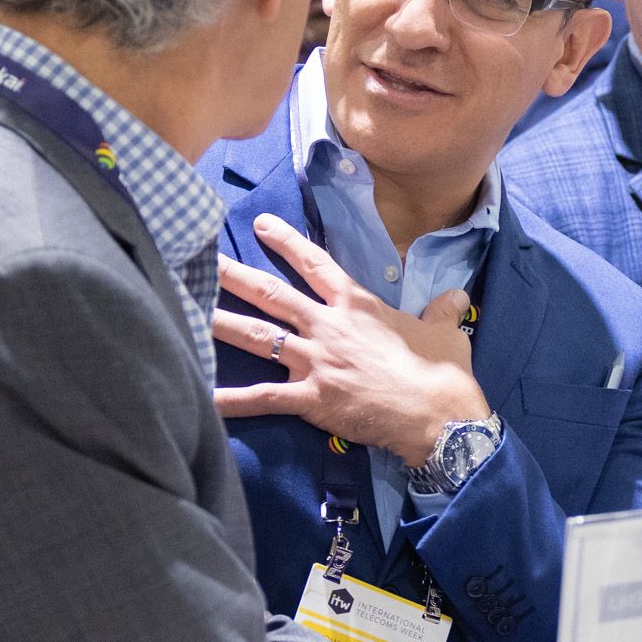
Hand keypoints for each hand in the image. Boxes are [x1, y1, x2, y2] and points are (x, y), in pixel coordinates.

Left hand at [212, 215, 488, 460]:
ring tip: (185, 311)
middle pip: (272, 295)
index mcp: (357, 306)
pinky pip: (262, 398)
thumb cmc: (442, 373)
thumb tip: (455, 296)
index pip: (316, 264)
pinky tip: (201, 396)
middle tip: (201, 260)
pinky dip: (230, 399)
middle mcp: (328, 326)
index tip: (260, 225)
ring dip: (219, 324)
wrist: (438, 416)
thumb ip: (443, 311)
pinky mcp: (310, 398)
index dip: (286, 242)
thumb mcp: (446, 334)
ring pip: (257, 337)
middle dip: (233, 275)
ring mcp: (315, 361)